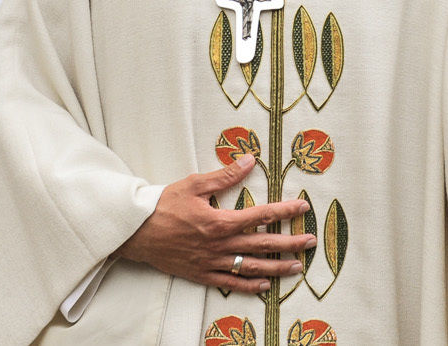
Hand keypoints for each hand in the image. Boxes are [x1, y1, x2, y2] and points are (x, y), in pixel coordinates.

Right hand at [115, 156, 315, 293]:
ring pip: (251, 268)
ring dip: (276, 268)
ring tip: (297, 267)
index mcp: (220, 221)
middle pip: (262, 245)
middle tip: (311, 241)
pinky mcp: (201, 274)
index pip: (260, 215)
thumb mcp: (194, 184)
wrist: (136, 232)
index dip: (285, 211)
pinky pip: (230, 284)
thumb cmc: (163, 205)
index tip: (303, 207)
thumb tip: (249, 161)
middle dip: (290, 243)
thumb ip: (225, 175)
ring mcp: (211, 263)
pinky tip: (264, 286)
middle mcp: (219, 245)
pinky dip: (249, 286)